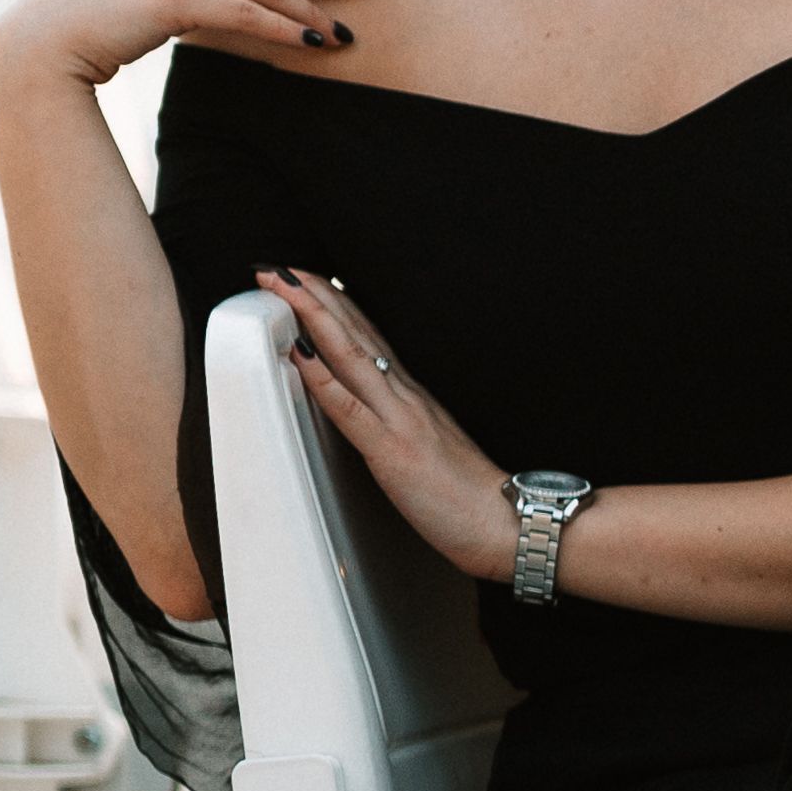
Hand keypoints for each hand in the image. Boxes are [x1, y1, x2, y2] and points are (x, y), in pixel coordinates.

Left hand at [259, 269, 519, 583]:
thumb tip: (378, 414)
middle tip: (279, 265)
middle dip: (315, 295)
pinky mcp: (393, 452)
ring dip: (314, 316)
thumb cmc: (474, 498)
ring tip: (282, 285)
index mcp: (414, 399)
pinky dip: (322, 376)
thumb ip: (405, 425)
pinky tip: (298, 353)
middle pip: (356, 334)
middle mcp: (407, 399)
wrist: (511, 525)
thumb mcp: (433, 449)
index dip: (336, 306)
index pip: (370, 339)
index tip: (307, 279)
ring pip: (350, 356)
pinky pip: (350, 409)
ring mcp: (400, 421)